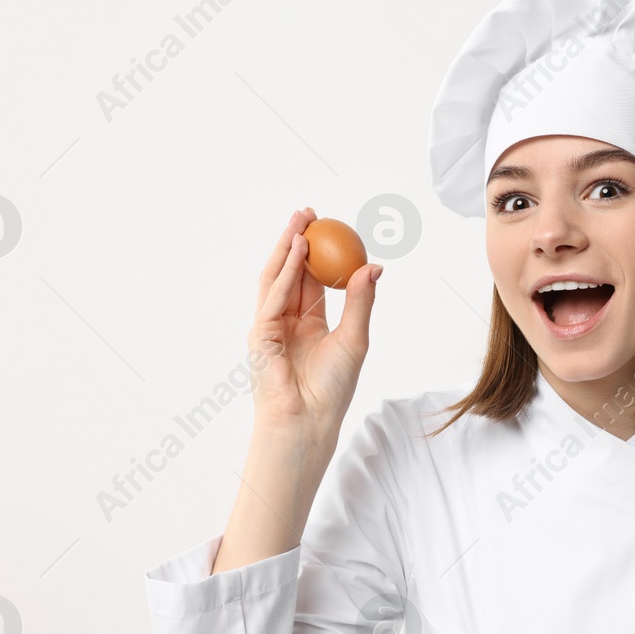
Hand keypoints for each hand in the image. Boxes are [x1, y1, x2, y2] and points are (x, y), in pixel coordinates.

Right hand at [248, 207, 380, 435]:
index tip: (328, 229)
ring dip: (287, 248)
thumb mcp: (355, 338)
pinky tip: (298, 250)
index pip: (311, 282)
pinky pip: (274, 295)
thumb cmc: (332, 388)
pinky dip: (286, 271)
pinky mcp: (260, 333)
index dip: (318, 254)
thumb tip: (374, 266)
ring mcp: (270, 326)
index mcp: (310, 325)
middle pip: (290, 273)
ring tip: (301, 221)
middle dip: (297, 241)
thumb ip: (360, 301)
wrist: (309, 419)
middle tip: (309, 213)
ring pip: (277, 278)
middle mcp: (287, 322)